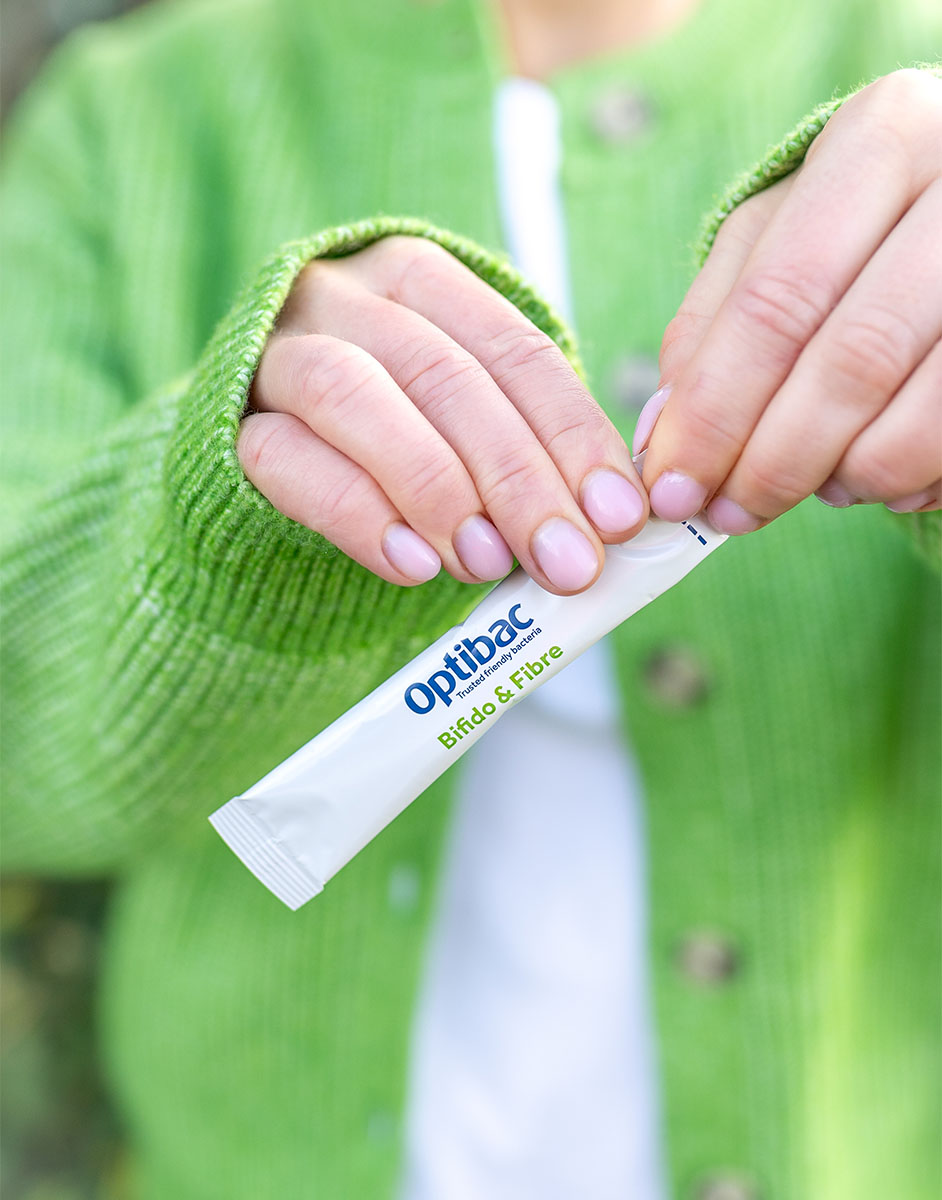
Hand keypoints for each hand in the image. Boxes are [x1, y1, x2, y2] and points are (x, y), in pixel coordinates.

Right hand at [237, 236, 646, 592]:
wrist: (265, 444)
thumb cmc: (391, 435)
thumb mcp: (463, 422)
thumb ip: (523, 449)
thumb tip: (609, 519)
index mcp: (423, 281)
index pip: (515, 351)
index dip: (573, 436)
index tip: (617, 516)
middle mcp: (346, 296)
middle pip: (444, 376)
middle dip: (518, 477)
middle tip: (566, 561)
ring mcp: (278, 352)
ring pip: (354, 396)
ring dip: (436, 487)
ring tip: (488, 564)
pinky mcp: (230, 423)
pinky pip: (287, 459)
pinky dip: (359, 513)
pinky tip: (413, 566)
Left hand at [636, 68, 941, 533]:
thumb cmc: (866, 225)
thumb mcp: (781, 236)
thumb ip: (714, 320)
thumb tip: (663, 434)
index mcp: (882, 140)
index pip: (776, 303)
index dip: (714, 412)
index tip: (673, 487)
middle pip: (849, 362)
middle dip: (771, 461)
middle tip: (727, 513)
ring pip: (918, 414)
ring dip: (845, 477)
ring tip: (811, 486)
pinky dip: (908, 480)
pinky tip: (875, 476)